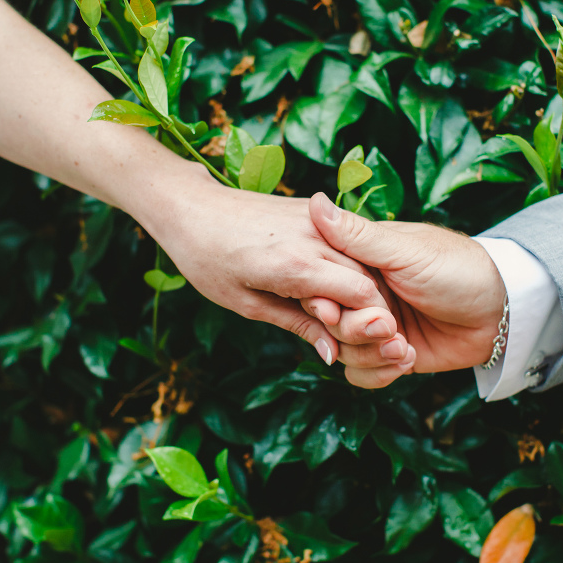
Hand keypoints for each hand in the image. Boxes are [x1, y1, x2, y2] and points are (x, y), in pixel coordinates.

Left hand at [134, 169, 396, 360]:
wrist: (190, 207)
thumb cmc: (208, 259)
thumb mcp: (247, 303)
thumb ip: (297, 325)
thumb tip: (334, 355)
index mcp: (296, 265)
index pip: (364, 296)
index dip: (372, 322)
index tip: (366, 341)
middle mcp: (314, 237)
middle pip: (370, 278)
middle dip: (372, 308)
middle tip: (357, 331)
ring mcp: (316, 219)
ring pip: (362, 259)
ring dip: (361, 286)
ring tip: (340, 308)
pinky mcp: (312, 210)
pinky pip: (345, 241)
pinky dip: (348, 264)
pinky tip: (330, 282)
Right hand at [301, 192, 505, 387]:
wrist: (500, 312)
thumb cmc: (457, 269)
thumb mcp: (405, 251)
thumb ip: (357, 236)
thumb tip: (314, 201)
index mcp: (360, 264)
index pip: (319, 286)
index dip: (324, 302)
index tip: (335, 311)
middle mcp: (363, 296)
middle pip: (329, 324)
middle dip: (356, 332)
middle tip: (390, 328)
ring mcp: (376, 326)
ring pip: (344, 352)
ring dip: (372, 355)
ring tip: (404, 347)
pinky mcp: (390, 354)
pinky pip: (361, 374)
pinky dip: (379, 374)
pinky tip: (407, 360)